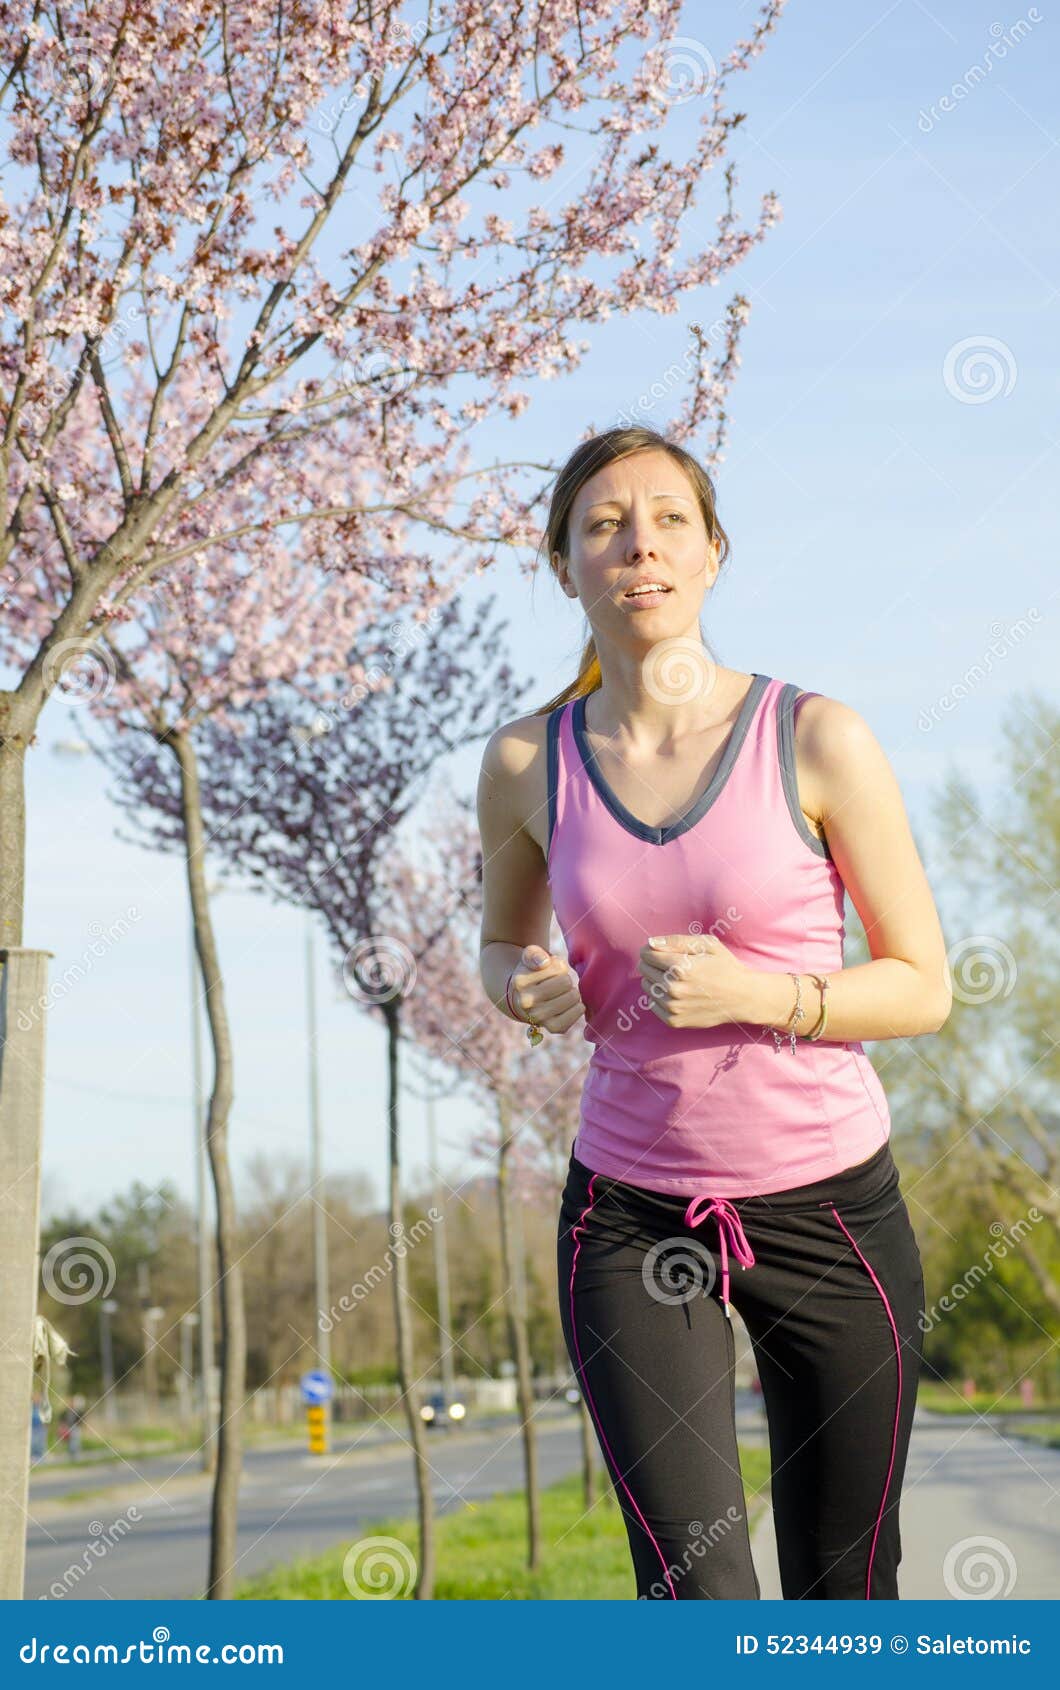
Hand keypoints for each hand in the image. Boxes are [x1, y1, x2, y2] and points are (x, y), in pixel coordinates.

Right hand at [508, 945, 584, 1035]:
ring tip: (564, 993)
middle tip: (559, 983)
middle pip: (566, 983)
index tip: (550, 971)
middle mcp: (526, 1002)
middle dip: (566, 980)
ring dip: (573, 993)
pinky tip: (572, 1004)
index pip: (557, 968)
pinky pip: (576, 1014)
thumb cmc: (532, 973)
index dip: (559, 966)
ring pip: (573, 998)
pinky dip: (578, 1008)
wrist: (524, 999)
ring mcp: (538, 1017)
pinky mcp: (552, 1028)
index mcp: (520, 982)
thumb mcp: (529, 956)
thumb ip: (534, 953)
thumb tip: (543, 962)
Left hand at [636, 933, 751, 1029]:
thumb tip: (651, 943)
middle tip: (671, 964)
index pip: (647, 954)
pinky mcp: (674, 1021)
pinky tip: (677, 993)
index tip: (660, 950)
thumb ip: (676, 941)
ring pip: (647, 987)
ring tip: (676, 978)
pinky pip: (653, 1004)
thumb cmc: (725, 967)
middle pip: (644, 970)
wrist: (743, 998)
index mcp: (680, 967)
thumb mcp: (707, 944)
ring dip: (655, 980)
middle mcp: (674, 989)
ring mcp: (673, 1007)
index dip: (651, 950)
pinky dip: (660, 997)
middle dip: (652, 963)